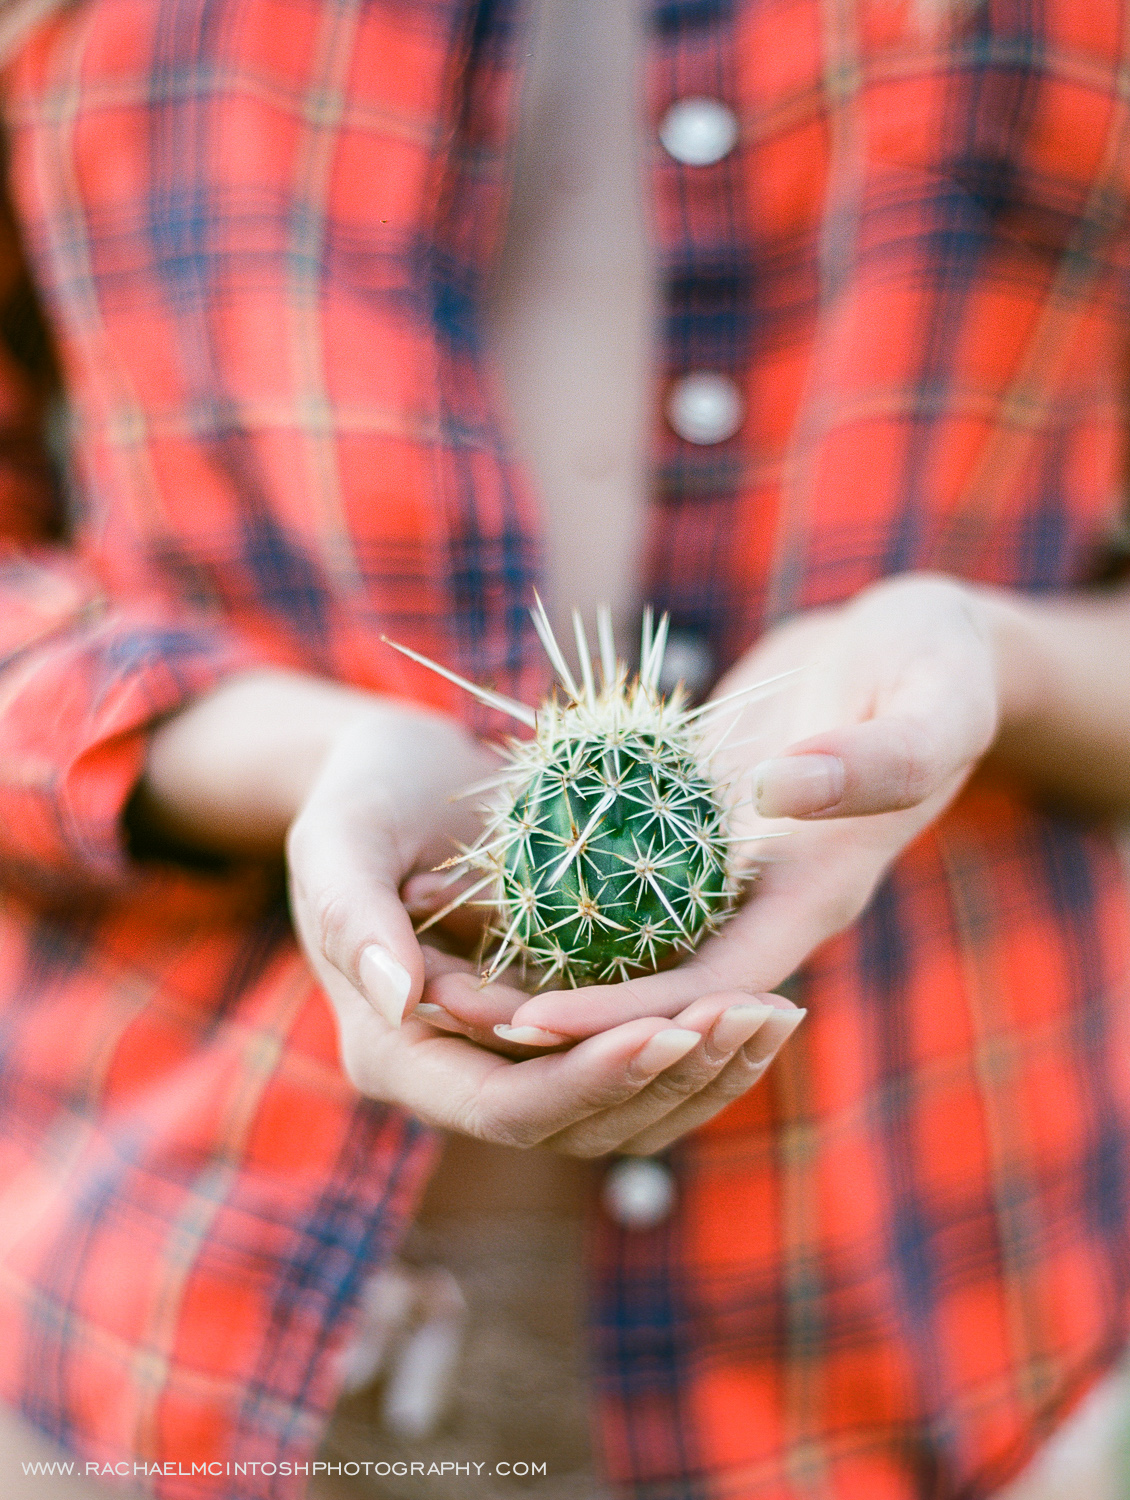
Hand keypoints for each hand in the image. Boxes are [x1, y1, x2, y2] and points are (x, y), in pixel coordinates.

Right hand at [285, 698, 805, 1154]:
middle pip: (577, 1126)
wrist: (394, 775)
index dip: (588, 1081)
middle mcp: (456, 1075)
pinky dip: (697, 1046)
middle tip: (756, 1016)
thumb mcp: (340, 834)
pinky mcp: (559, 1025)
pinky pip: (633, 1064)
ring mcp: (511, 1057)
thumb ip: (350, 913)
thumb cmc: (361, 793)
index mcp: (393, 1052)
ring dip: (702, 1076)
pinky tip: (761, 1002)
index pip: (505, 1107)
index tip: (670, 1030)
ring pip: (619, 1112)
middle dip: (670, 1079)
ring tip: (778, 1014)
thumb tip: (403, 998)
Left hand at [430, 572, 1003, 1040]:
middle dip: (560, 1008)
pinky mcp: (702, 828)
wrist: (922, 646)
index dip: (625, 1013)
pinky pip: (623, 875)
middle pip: (656, 987)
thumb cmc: (942, 664)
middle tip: (445, 1010)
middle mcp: (768, 897)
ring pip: (629, 940)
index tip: (530, 1022)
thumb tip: (779, 790)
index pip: (713, 983)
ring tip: (438, 962)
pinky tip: (481, 877)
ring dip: (544, 960)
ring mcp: (732, 867)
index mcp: (822, 891)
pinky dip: (560, 888)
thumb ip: (879, 756)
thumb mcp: (935, 698)